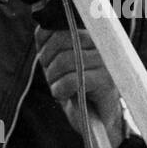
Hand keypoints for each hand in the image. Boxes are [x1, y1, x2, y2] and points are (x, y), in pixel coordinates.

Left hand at [34, 24, 123, 147]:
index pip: (60, 26)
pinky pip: (72, 79)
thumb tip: (41, 28)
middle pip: (61, 40)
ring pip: (65, 60)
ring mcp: (105, 62)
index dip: (45, 43)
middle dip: (47, 61)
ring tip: (57, 87)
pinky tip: (64, 95)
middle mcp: (101, 44)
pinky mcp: (106, 81)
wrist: (97, 122)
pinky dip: (60, 89)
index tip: (45, 60)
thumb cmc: (75, 88)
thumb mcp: (58, 62)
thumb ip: (51, 43)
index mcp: (90, 35)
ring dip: (53, 78)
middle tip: (51, 77)